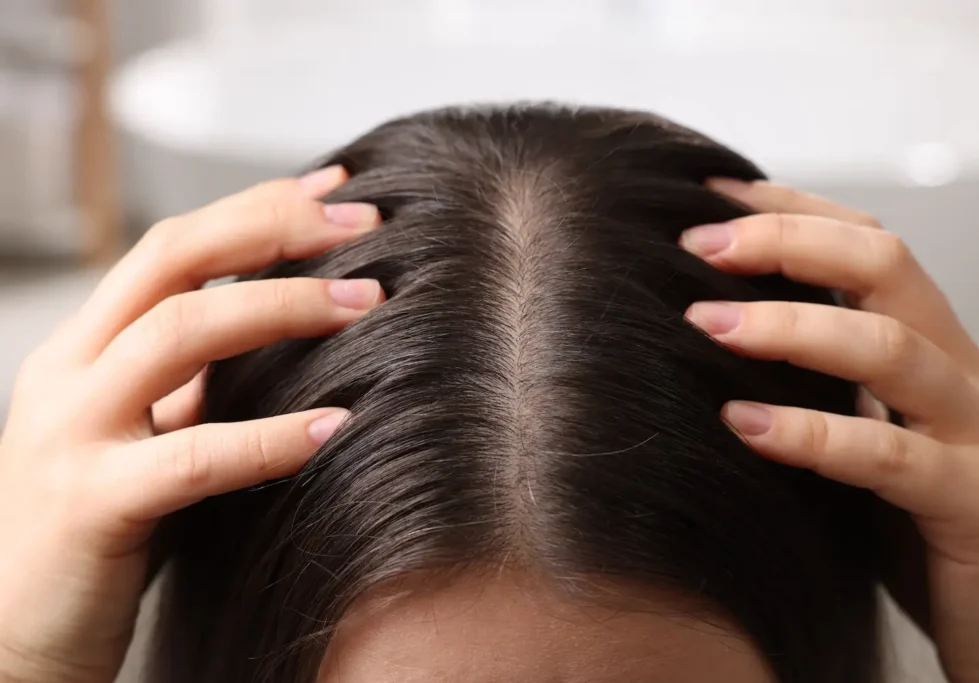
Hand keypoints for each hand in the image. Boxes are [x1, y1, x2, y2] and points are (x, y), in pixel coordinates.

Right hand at [0, 167, 382, 682]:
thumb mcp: (140, 432)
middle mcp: (68, 374)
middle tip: (365, 224)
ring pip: (179, 335)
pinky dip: (271, 437)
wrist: (17, 635)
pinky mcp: (91, 505)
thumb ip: (189, 380)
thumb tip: (279, 322)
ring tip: (368, 305)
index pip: (171, 246)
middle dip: (273, 230)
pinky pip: (192, 457)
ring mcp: (71, 434)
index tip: (335, 191)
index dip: (254, 208)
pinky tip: (336, 426)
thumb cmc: (100, 528)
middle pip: (171, 259)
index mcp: (84, 349)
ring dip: (283, 308)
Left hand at [681, 179, 978, 682]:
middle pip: (887, 267)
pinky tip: (742, 425)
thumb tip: (718, 332)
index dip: (791, 211)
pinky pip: (889, 455)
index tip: (709, 198)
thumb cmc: (921, 530)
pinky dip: (810, 434)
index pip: (869, 246)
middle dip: (786, 243)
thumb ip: (824, 386)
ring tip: (706, 323)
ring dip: (789, 327)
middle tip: (697, 246)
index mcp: (936, 351)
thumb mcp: (869, 437)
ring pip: (889, 348)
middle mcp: (964, 377)